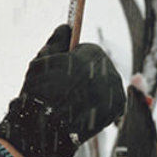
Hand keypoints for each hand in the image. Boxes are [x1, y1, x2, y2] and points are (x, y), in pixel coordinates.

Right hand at [0, 24, 124, 156]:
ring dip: (91, 91)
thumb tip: (66, 27)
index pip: (86, 52)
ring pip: (103, 84)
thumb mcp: (41, 61)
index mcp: (92, 54)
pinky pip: (109, 101)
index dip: (71, 62)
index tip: (61, 74)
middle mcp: (109, 69)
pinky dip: (98, 105)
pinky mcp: (117, 108)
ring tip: (71, 104)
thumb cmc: (39, 94)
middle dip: (83, 76)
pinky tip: (82, 112)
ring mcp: (115, 89)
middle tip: (64, 91)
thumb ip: (56, 41)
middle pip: (97, 67)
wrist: (44, 130)